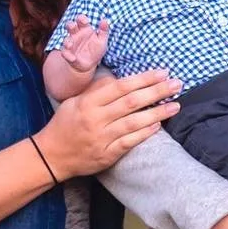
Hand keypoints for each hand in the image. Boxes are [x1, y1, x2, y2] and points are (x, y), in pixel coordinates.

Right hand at [36, 67, 180, 177]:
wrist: (50, 156)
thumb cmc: (64, 124)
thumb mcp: (74, 101)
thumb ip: (96, 90)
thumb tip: (118, 79)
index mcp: (88, 102)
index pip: (121, 87)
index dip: (144, 79)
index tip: (162, 72)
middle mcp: (96, 119)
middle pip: (131, 102)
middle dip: (157, 91)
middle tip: (176, 84)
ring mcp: (102, 138)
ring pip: (134, 122)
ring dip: (157, 113)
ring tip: (176, 105)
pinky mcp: (106, 155)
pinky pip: (129, 142)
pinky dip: (145, 133)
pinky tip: (159, 125)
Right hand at [57, 15, 110, 73]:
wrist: (90, 64)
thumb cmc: (96, 50)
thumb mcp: (102, 40)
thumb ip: (104, 30)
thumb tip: (105, 20)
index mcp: (84, 29)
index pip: (81, 20)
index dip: (81, 18)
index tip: (85, 22)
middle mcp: (76, 35)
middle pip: (70, 26)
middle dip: (70, 25)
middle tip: (73, 26)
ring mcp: (71, 44)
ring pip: (66, 40)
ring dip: (67, 42)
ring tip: (70, 45)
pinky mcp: (68, 54)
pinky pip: (65, 54)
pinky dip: (68, 56)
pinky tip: (73, 58)